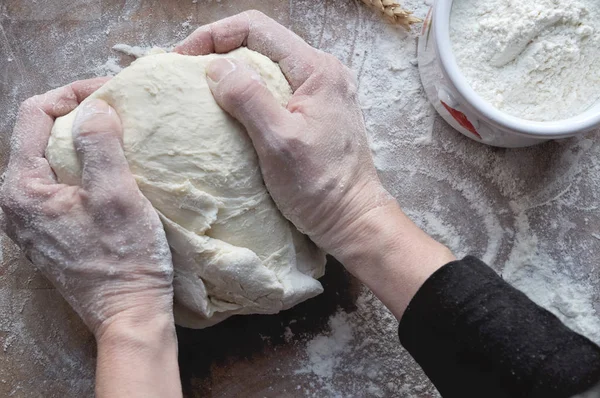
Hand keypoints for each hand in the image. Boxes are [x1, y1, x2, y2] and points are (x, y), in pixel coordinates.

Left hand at [0, 80, 173, 337]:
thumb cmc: (126, 260)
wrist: (128, 315)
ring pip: (48, 160)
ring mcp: (27, 220)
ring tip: (117, 136)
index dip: (71, 93)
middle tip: (117, 110)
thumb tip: (94, 106)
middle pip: (38, 136)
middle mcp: (14, 203)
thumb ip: (100, 144)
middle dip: (77, 115)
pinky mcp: (46, 232)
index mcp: (22, 189)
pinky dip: (80, 168)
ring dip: (80, 142)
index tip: (109, 91)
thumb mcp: (117, 197)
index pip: (34, 114)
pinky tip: (109, 170)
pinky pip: (56, 184)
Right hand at [174, 11, 393, 258]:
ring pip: (269, 66)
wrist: (353, 219)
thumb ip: (249, 98)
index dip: (214, 35)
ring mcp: (323, 92)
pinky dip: (250, 92)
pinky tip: (231, 109)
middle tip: (186, 72)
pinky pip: (278, 89)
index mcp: (317, 70)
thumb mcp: (278, 142)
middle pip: (262, 43)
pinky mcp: (318, 112)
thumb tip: (216, 66)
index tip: (183, 57)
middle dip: (221, 50)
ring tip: (203, 89)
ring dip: (234, 72)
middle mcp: (323, 72)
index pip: (257, 29)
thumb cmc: (320, 186)